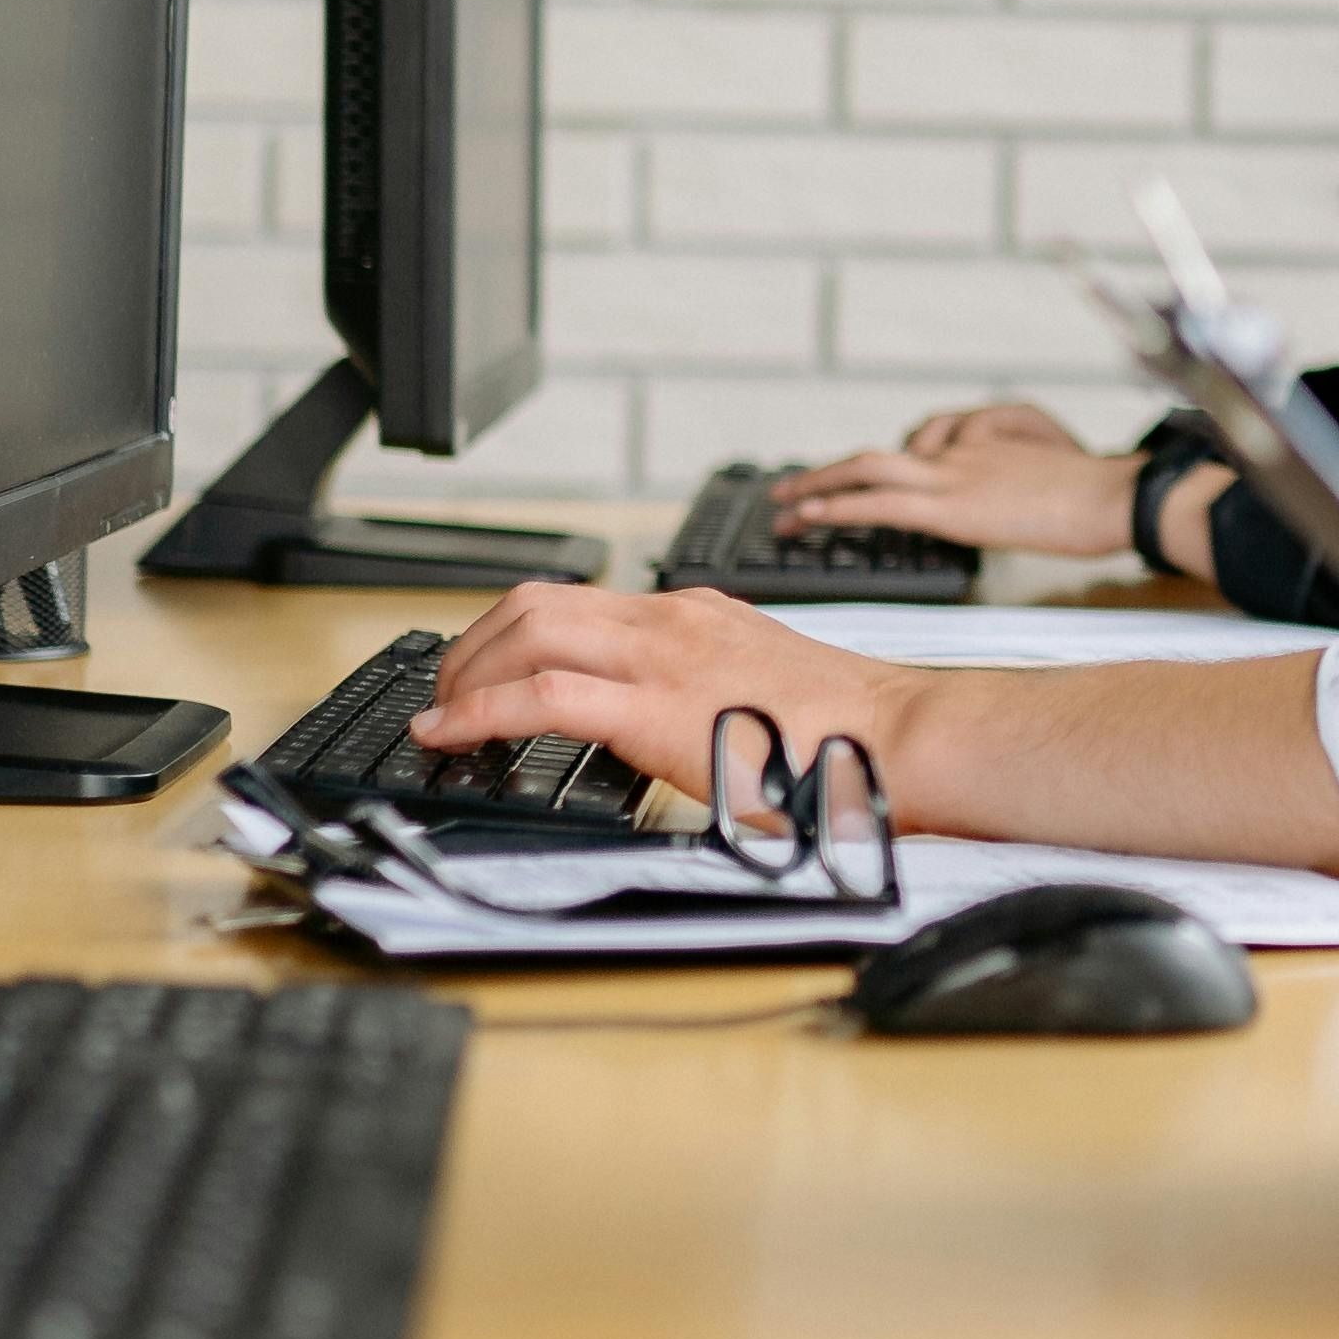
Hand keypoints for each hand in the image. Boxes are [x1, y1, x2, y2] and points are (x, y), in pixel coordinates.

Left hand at [415, 578, 926, 806]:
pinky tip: (452, 736)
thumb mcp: (762, 690)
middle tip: (449, 691)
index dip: (513, 633)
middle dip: (473, 645)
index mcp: (695, 616)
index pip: (578, 603)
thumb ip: (713, 694)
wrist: (894, 735)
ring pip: (527, 632)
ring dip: (467, 673)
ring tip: (444, 715)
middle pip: (536, 602)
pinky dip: (481, 712)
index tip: (488, 668)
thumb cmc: (847, 732)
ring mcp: (661, 656)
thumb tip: (684, 736)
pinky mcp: (654, 705)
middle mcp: (670, 621)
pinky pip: (542, 696)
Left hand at [770, 399, 1136, 558]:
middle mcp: (961, 453)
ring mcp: (952, 476)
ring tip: (785, 508)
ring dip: (819, 487)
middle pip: (881, 455)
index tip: (856, 486)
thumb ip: (1020, 466)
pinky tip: (811, 516)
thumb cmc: (1099, 491)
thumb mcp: (1057, 464)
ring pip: (867, 469)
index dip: (883, 469)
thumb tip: (995, 494)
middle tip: (793, 492)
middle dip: (831, 474)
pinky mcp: (951, 506)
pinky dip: (839, 506)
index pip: (921, 448)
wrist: (1113, 496)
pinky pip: (879, 502)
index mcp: (986, 444)